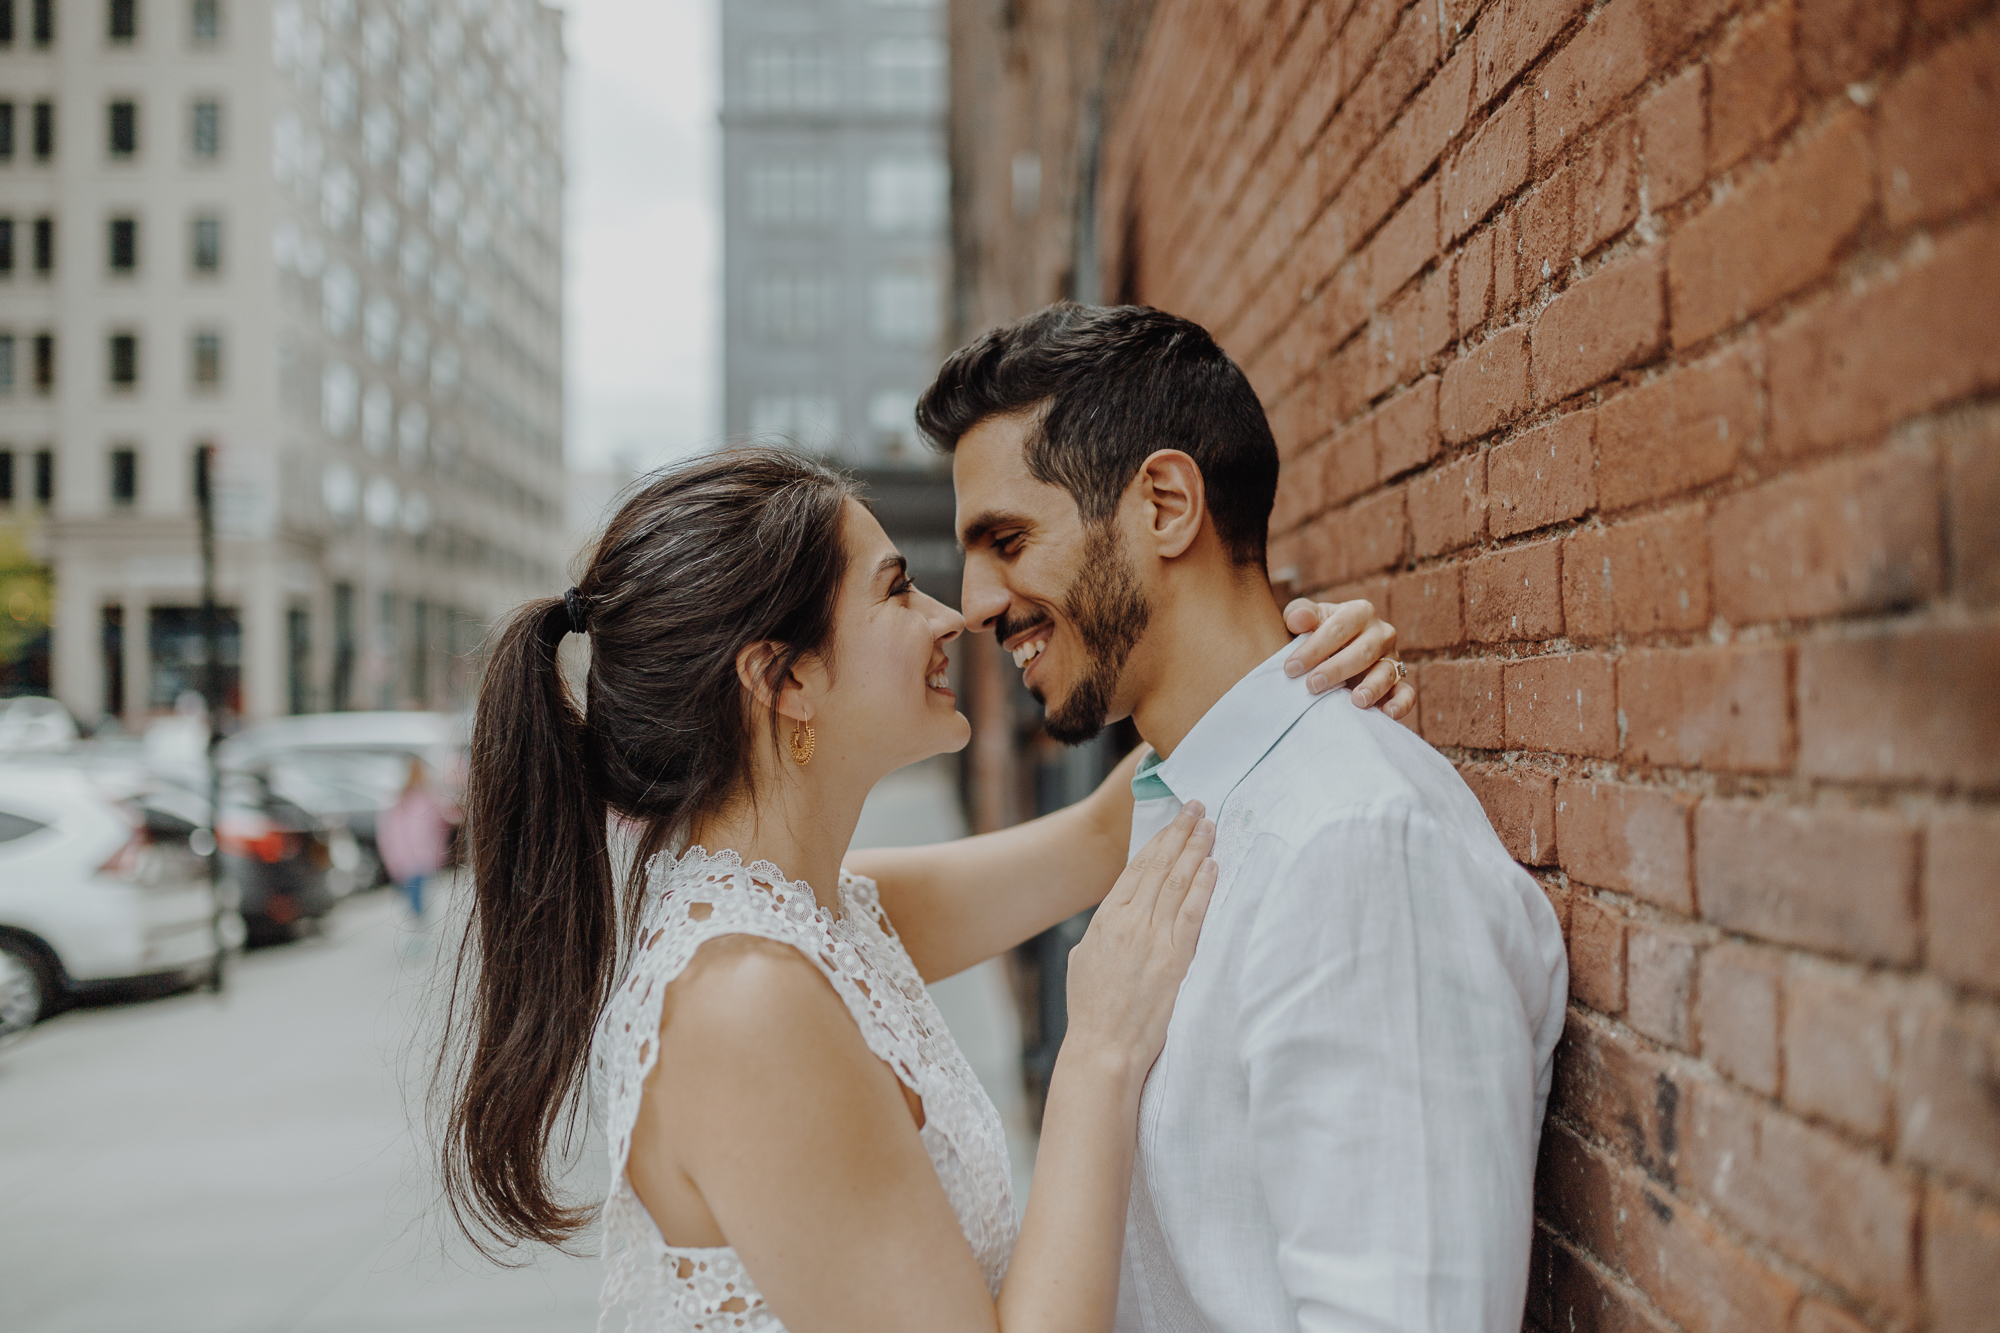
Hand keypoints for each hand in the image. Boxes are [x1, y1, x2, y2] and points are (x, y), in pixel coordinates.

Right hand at [1062, 802, 1217, 1078]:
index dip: (1158, 841)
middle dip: (1180, 834)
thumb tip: (1114, 922)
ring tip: (1209, 826)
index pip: (1136, 869)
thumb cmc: (1092, 1011)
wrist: (1103, 1047)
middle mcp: (1129, 921)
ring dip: (1195, 850)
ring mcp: (1152, 938)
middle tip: (1197, 808)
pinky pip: (1192, 913)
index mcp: (1105, 919)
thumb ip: (1100, 935)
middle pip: (1159, 867)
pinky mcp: (1174, 959)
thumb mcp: (1083, 961)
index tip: (1173, 823)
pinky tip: (1213, 865)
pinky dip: (1203, 886)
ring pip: (1178, 883)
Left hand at [1280, 598, 1414, 718]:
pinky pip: (1406, 693)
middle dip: (1337, 669)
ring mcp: (1393, 658)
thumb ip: (1299, 614)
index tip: (1291, 668)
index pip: (1338, 628)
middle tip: (1312, 686)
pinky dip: (1400, 704)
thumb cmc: (1319, 633)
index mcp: (1359, 612)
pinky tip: (1387, 714)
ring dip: (1372, 687)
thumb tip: (1299, 621)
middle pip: (1363, 651)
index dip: (1314, 648)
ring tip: (1356, 701)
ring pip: (1386, 672)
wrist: (1335, 652)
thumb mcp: (1308, 620)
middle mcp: (1381, 633)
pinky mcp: (1399, 683)